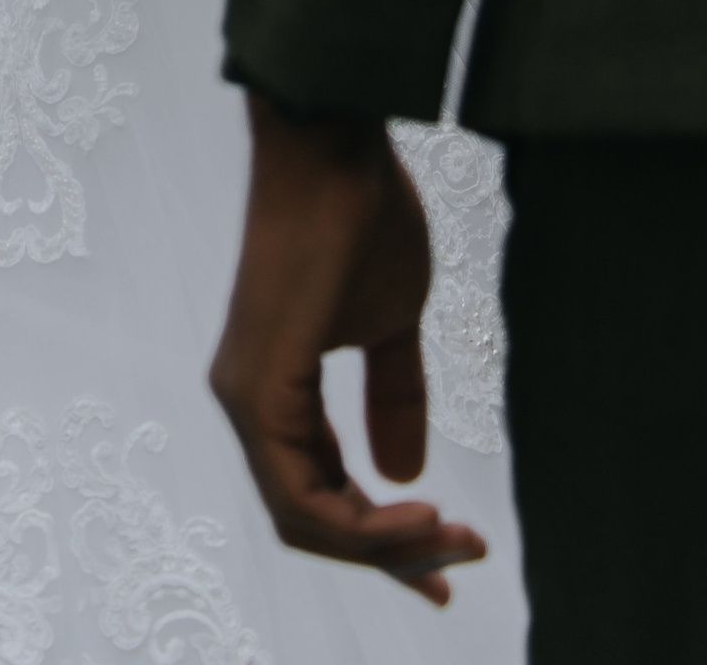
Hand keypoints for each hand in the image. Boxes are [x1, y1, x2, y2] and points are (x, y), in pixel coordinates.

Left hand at [210, 96, 488, 599]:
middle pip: (313, 520)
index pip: (323, 494)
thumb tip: (403, 471)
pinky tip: (419, 511)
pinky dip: (361, 520)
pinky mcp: (258, 386)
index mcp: (275, 388)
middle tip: (460, 565)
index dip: (386, 537)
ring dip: (385, 544)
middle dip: (393, 554)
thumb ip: (391, 393)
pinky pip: (300, 492)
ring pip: (306, 517)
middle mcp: (247, 402)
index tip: (454, 549)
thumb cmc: (360, 213)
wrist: (332, 141)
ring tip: (453, 540)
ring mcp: (246, 396)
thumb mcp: (391, 320)